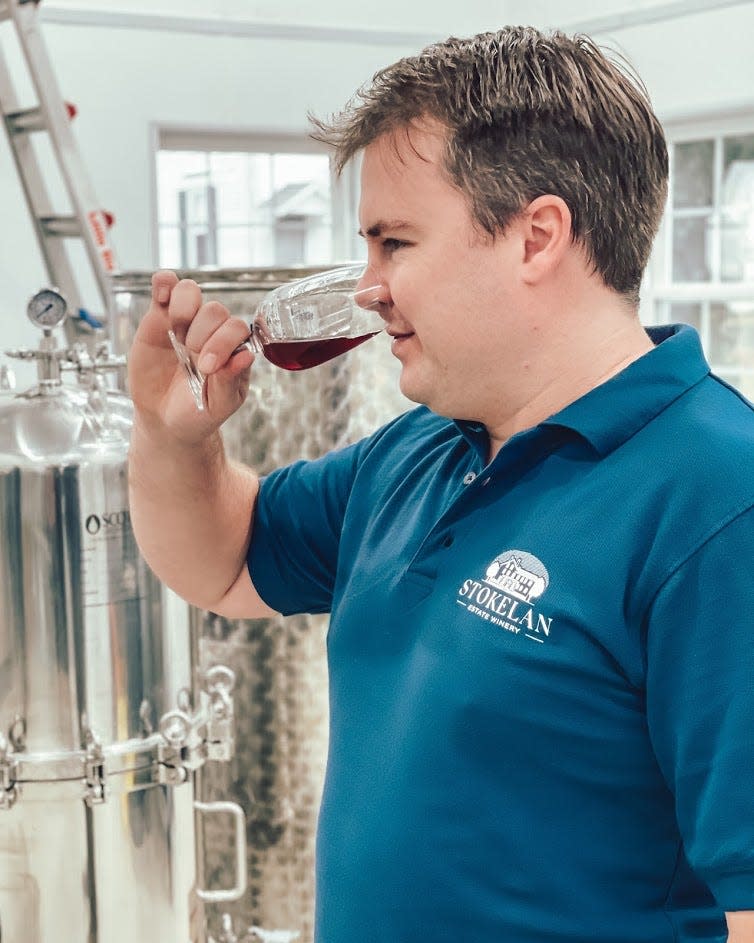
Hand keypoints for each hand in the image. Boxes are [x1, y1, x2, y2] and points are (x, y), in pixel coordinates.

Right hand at [128, 270, 253, 440]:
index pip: (236, 328)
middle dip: (202, 334)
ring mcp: (186, 322)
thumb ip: (230, 381)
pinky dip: (164, 282)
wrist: (165, 420)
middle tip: (189, 357)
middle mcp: (213, 331)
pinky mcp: (159, 318)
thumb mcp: (218, 406)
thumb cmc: (197, 413)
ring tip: (177, 335)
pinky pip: (165, 287)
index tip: (206, 367)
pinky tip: (162, 294)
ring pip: (191, 291)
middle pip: (215, 310)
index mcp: (233, 349)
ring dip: (184, 309)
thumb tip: (247, 355)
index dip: (223, 343)